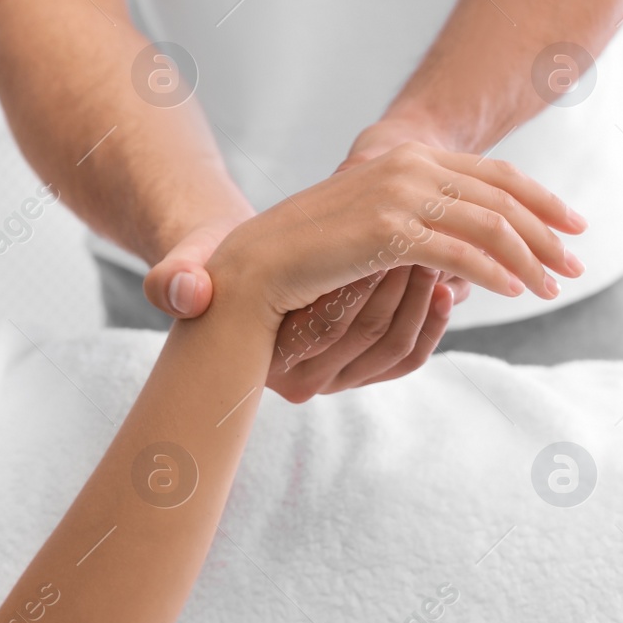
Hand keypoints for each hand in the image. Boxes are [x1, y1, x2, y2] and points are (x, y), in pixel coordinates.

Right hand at [143, 209, 456, 402]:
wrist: (235, 280)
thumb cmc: (213, 265)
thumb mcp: (188, 269)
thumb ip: (176, 280)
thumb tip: (184, 293)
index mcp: (264, 362)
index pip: (326, 326)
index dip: (361, 282)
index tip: (380, 238)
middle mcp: (300, 384)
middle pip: (371, 337)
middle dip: (403, 285)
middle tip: (423, 238)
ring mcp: (335, 384)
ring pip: (396, 347)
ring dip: (421, 296)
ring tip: (434, 252)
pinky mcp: (364, 375)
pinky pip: (407, 359)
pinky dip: (432, 321)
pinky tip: (445, 285)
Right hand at [209, 142, 586, 349]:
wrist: (256, 262)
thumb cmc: (314, 254)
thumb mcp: (377, 225)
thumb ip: (422, 223)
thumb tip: (467, 254)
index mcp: (411, 158)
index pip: (496, 174)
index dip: (542, 200)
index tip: (573, 228)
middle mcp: (410, 166)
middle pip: (503, 197)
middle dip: (547, 233)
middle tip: (576, 266)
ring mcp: (399, 194)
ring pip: (489, 225)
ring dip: (530, 258)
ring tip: (552, 288)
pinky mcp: (387, 231)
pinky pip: (458, 253)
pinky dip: (493, 273)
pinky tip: (513, 292)